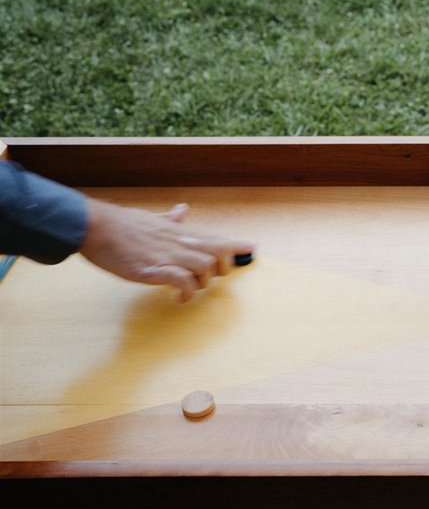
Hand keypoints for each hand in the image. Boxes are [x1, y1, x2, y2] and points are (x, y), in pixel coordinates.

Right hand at [79, 199, 254, 301]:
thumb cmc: (122, 224)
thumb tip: (182, 210)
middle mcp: (179, 243)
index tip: (253, 248)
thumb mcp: (151, 219)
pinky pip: (181, 280)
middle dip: (224, 266)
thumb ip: (170, 219)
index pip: (215, 238)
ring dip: (204, 281)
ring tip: (191, 288)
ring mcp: (167, 256)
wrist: (95, 226)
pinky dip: (185, 291)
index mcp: (179, 232)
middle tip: (214, 277)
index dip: (236, 244)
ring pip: (205, 267)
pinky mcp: (153, 269)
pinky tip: (179, 298)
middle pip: (218, 252)